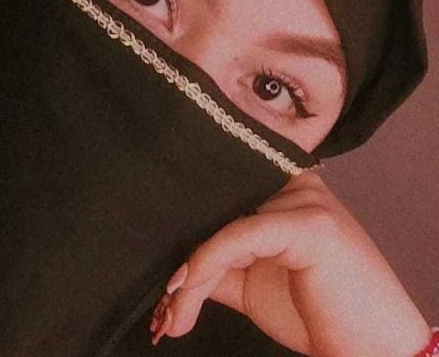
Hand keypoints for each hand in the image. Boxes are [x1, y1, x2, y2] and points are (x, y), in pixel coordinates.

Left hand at [150, 172, 430, 355]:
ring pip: (221, 225)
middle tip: (158, 296)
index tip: (152, 255)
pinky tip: (181, 295)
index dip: (182, 214)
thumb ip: (214, 264)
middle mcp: (294, 182)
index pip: (221, 185)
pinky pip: (238, 238)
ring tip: (169, 315)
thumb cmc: (316, 310)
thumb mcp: (249, 282)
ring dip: (187, 274)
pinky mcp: (310, 224)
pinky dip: (204, 266)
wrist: (369, 348)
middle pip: (216, 202)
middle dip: (179, 247)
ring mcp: (305, 199)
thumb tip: (168, 270)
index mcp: (283, 187)